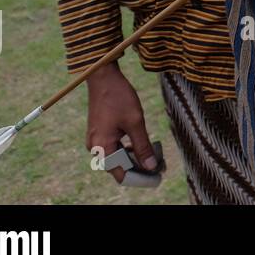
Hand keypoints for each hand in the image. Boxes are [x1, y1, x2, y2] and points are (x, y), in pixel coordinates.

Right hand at [86, 62, 156, 183]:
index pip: (120, 173)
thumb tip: (151, 166)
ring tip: (154, 156)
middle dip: (138, 167)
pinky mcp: (99, 133)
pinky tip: (141, 145)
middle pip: (118, 167)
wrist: (103, 78)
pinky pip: (113, 148)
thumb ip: (143, 146)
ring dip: (134, 158)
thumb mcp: (135, 122)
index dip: (139, 177)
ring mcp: (96, 140)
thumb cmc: (119, 97)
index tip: (157, 174)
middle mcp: (95, 147)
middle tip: (159, 164)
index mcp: (102, 147)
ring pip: (116, 157)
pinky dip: (127, 149)